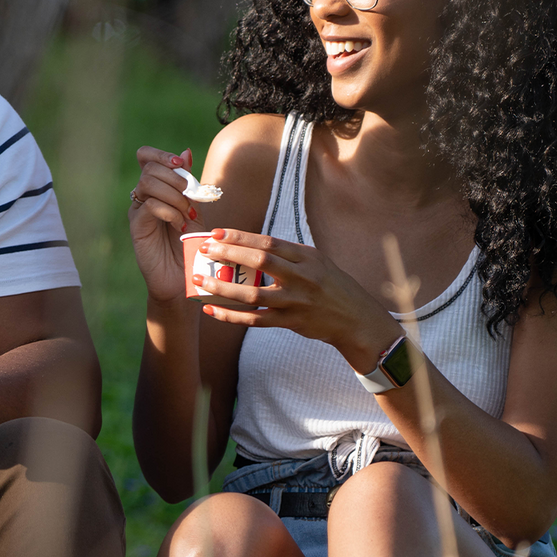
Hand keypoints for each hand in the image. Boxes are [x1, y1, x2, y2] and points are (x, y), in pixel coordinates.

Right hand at [130, 146, 201, 303]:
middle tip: (192, 199)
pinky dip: (168, 210)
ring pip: (147, 183)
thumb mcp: (195, 208)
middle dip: (176, 179)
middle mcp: (143, 197)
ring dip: (173, 195)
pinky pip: (149, 206)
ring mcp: (137, 211)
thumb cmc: (190, 243)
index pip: (147, 157)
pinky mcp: (136, 227)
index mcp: (156, 188)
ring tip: (186, 214)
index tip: (181, 165)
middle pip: (150, 168)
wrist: (184, 276)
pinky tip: (178, 224)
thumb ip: (189, 183)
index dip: (162, 155)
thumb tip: (186, 152)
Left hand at [193, 229, 400, 371]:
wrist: (356, 319)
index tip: (217, 233)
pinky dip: (231, 315)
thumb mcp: (317, 262)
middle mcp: (302, 278)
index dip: (240, 237)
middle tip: (205, 250)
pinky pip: (255, 320)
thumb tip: (250, 246)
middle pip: (260, 262)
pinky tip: (211, 310)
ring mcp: (295, 302)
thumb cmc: (332, 286)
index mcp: (307, 258)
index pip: (269, 242)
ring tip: (200, 281)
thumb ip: (288, 255)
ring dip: (223, 287)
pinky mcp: (290, 323)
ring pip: (253, 294)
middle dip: (229, 254)